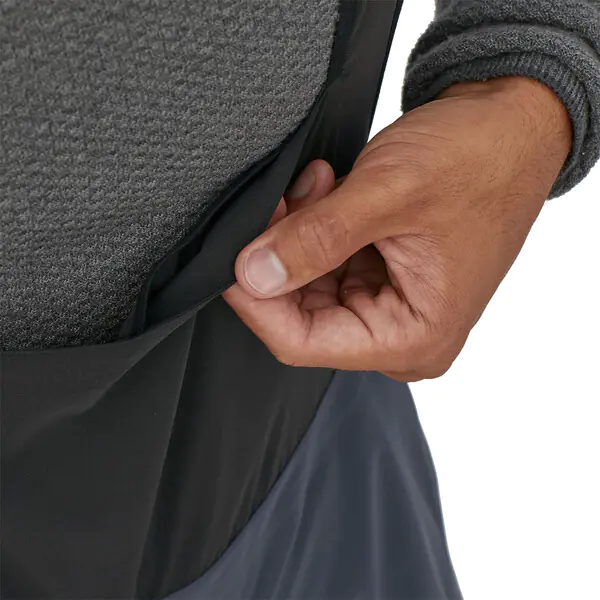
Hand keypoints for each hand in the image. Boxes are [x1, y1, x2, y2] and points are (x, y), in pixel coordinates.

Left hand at [222, 76, 570, 381]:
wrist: (512, 127)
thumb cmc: (480, 159)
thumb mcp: (390, 194)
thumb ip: (318, 239)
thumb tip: (255, 275)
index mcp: (415, 336)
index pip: (303, 342)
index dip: (256, 301)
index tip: (231, 256)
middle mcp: (402, 333)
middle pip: (301, 316)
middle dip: (279, 258)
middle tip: (279, 202)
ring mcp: (391, 306)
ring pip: (308, 288)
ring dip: (297, 237)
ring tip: (315, 186)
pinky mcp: (383, 279)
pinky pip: (326, 267)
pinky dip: (314, 230)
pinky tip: (325, 192)